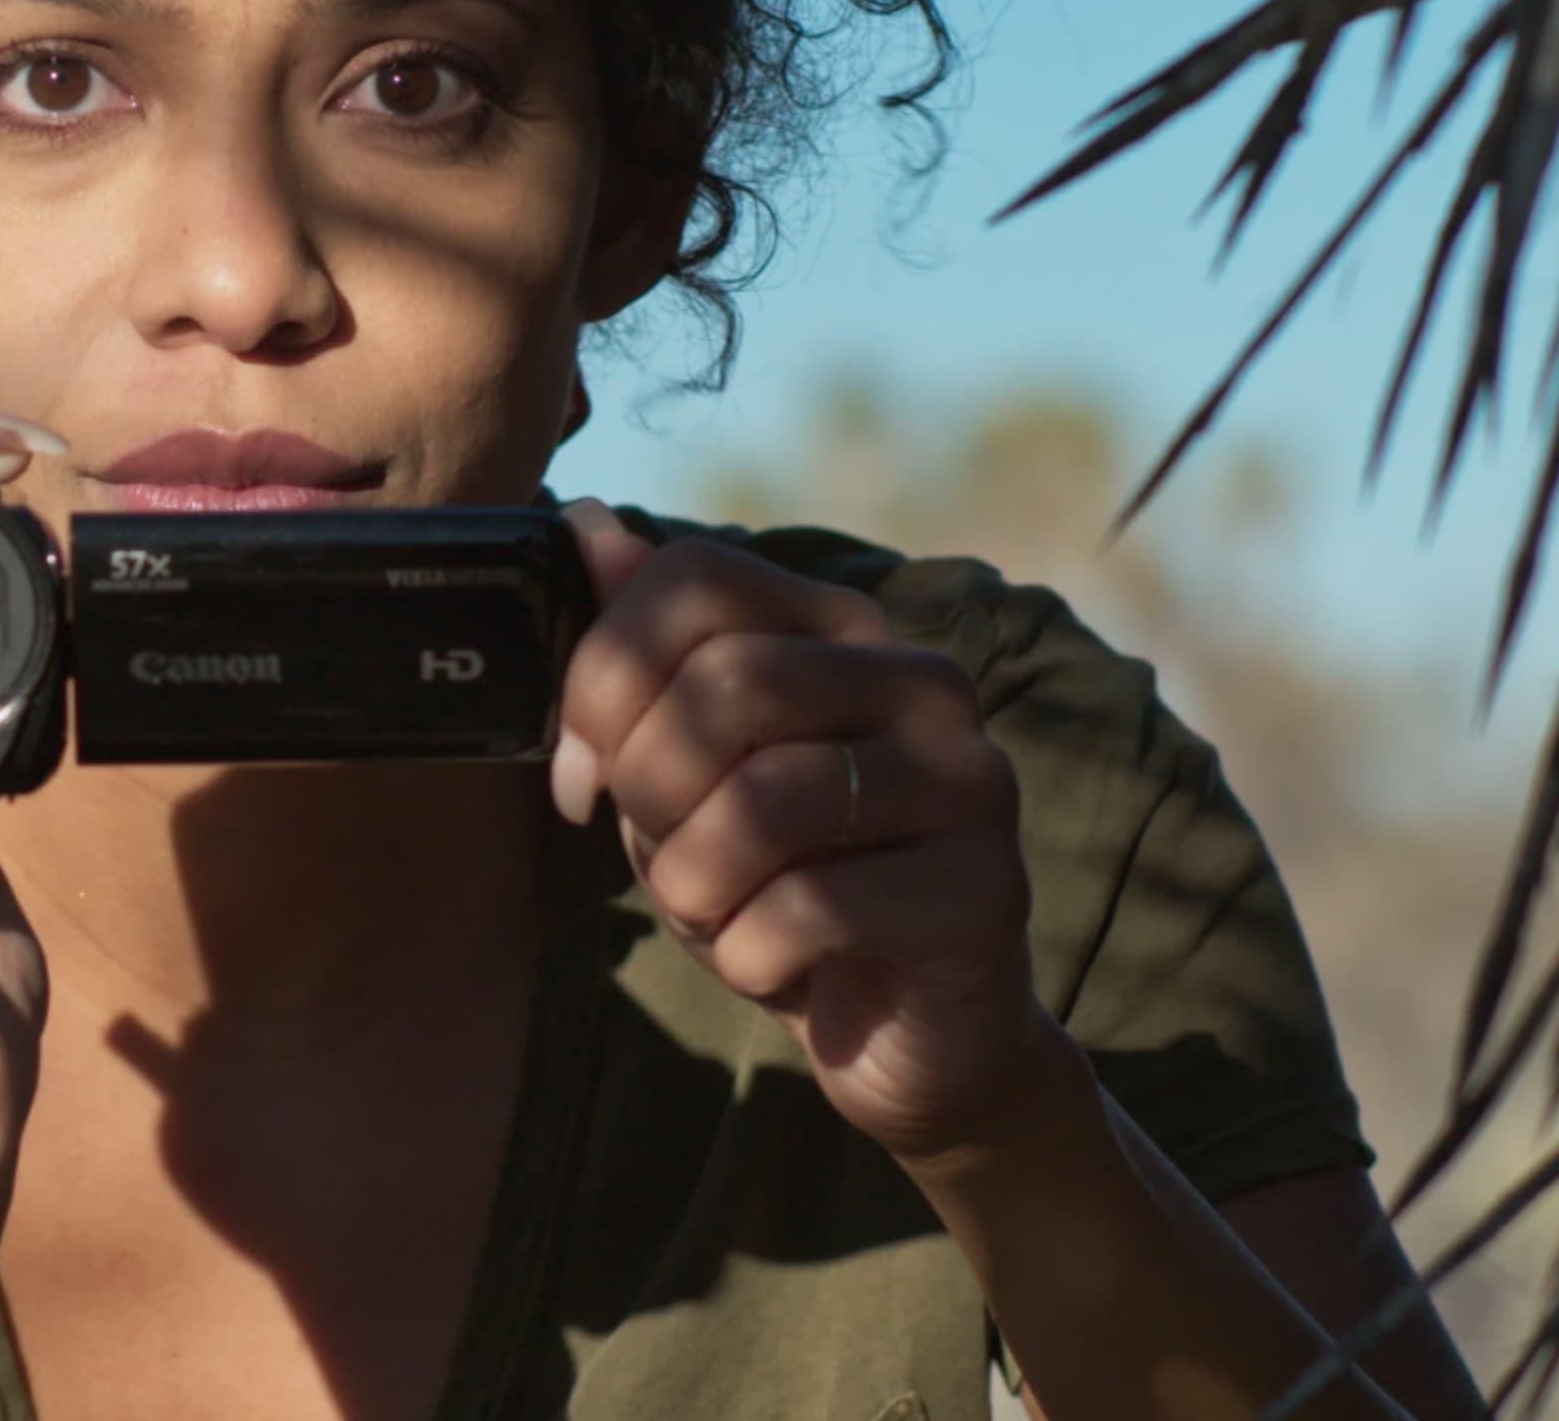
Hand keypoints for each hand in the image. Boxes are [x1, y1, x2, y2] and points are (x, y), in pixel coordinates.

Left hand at [551, 501, 1052, 1165]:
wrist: (901, 1036)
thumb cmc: (778, 885)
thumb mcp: (684, 772)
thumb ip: (640, 658)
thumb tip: (582, 523)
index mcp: (842, 630)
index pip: (698, 575)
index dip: (604, 670)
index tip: (574, 769)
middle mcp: (922, 682)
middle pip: (729, 682)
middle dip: (650, 786)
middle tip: (657, 854)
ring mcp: (967, 782)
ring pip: (765, 801)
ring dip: (692, 881)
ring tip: (712, 912)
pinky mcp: (984, 892)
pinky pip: (809, 908)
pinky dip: (744, 953)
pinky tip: (768, 965)